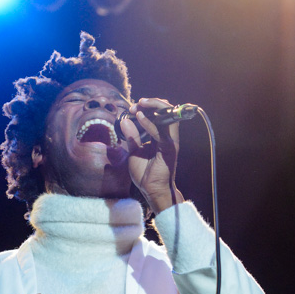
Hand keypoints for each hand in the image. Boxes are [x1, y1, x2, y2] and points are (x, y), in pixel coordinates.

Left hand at [120, 97, 184, 213]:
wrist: (151, 190)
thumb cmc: (145, 173)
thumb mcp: (134, 151)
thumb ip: (131, 136)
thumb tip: (125, 120)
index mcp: (160, 136)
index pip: (158, 115)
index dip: (146, 108)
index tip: (132, 108)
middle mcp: (167, 137)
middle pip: (166, 111)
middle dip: (152, 103)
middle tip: (137, 103)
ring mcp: (169, 142)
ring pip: (168, 116)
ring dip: (154, 107)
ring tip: (140, 104)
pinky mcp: (169, 149)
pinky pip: (160, 132)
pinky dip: (150, 123)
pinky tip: (140, 117)